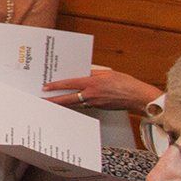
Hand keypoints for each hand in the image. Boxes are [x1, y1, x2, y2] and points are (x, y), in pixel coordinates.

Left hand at [45, 66, 160, 110]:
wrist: (139, 97)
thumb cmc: (126, 83)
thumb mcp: (107, 73)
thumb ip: (93, 73)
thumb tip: (82, 72)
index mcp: (92, 82)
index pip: (69, 83)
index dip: (55, 85)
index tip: (45, 87)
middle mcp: (91, 94)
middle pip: (67, 98)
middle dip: (53, 100)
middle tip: (42, 101)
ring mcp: (95, 103)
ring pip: (74, 103)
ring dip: (63, 103)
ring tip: (52, 102)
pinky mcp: (99, 108)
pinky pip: (83, 106)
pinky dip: (75, 104)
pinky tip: (70, 103)